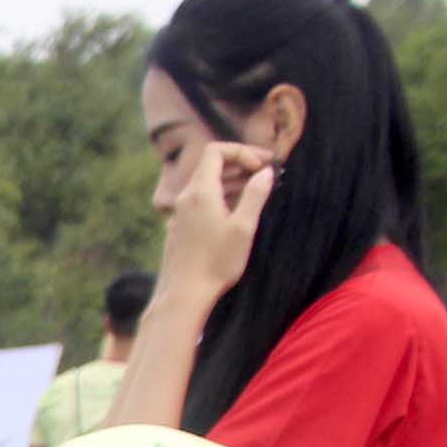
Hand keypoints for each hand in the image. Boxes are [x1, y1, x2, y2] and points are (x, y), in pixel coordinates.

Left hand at [155, 140, 277, 309]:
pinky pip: (200, 202)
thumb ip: (255, 195)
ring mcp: (180, 213)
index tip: (263, 165)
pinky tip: (236, 210)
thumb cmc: (215, 262)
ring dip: (232, 181)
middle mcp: (185, 198)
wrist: (183, 295)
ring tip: (257, 189)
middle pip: (211, 166)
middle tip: (266, 172)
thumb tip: (266, 172)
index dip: (242, 152)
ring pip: (206, 185)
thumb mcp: (243, 227)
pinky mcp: (180, 228)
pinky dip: (220, 197)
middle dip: (240, 164)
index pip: (216, 151)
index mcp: (200, 191)